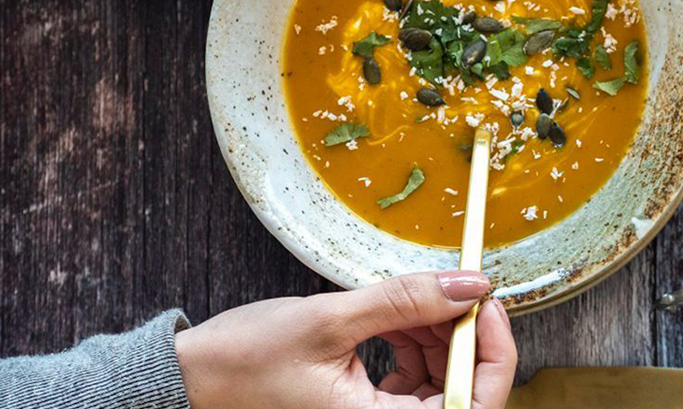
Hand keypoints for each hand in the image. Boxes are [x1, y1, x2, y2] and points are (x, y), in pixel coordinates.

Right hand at [174, 270, 516, 408]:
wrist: (189, 381)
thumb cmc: (242, 363)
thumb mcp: (329, 320)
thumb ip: (405, 301)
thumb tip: (469, 285)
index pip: (475, 401)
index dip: (493, 349)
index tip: (485, 300)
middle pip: (464, 391)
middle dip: (464, 336)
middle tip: (455, 289)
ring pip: (441, 383)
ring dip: (439, 336)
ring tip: (416, 298)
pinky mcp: (366, 408)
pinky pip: (413, 380)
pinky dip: (414, 343)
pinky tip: (399, 315)